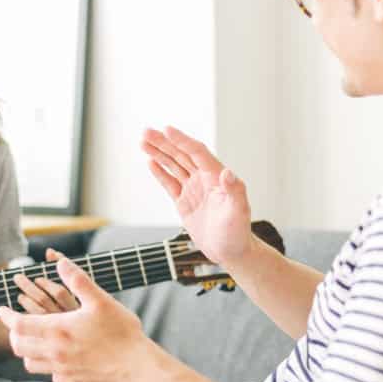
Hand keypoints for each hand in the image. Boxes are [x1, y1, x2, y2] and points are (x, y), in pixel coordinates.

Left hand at [0, 256, 154, 381]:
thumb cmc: (121, 331)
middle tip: (16, 324)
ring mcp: (62, 369)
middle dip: (13, 334)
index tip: (2, 309)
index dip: (6, 316)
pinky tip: (55, 357)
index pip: (19, 325)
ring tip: (32, 341)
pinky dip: (46, 365)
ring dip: (26, 351)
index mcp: (58, 329)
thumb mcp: (100, 300)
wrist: (136, 366)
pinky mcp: (71, 380)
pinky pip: (49, 374)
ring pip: (29, 364)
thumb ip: (78, 280)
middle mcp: (55, 352)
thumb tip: (60, 261)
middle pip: (18, 346)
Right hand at [142, 126, 252, 267]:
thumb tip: (228, 173)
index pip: (196, 153)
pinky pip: (170, 183)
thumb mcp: (238, 212)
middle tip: (146, 131)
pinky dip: (160, 172)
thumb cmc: (238, 233)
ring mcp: (193, 189)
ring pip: (173, 166)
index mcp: (216, 177)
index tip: (167, 130)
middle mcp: (204, 179)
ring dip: (159, 153)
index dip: (181, 141)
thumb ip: (235, 191)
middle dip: (164, 143)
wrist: (230, 252)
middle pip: (181, 155)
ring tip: (143, 141)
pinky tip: (150, 162)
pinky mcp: (185, 202)